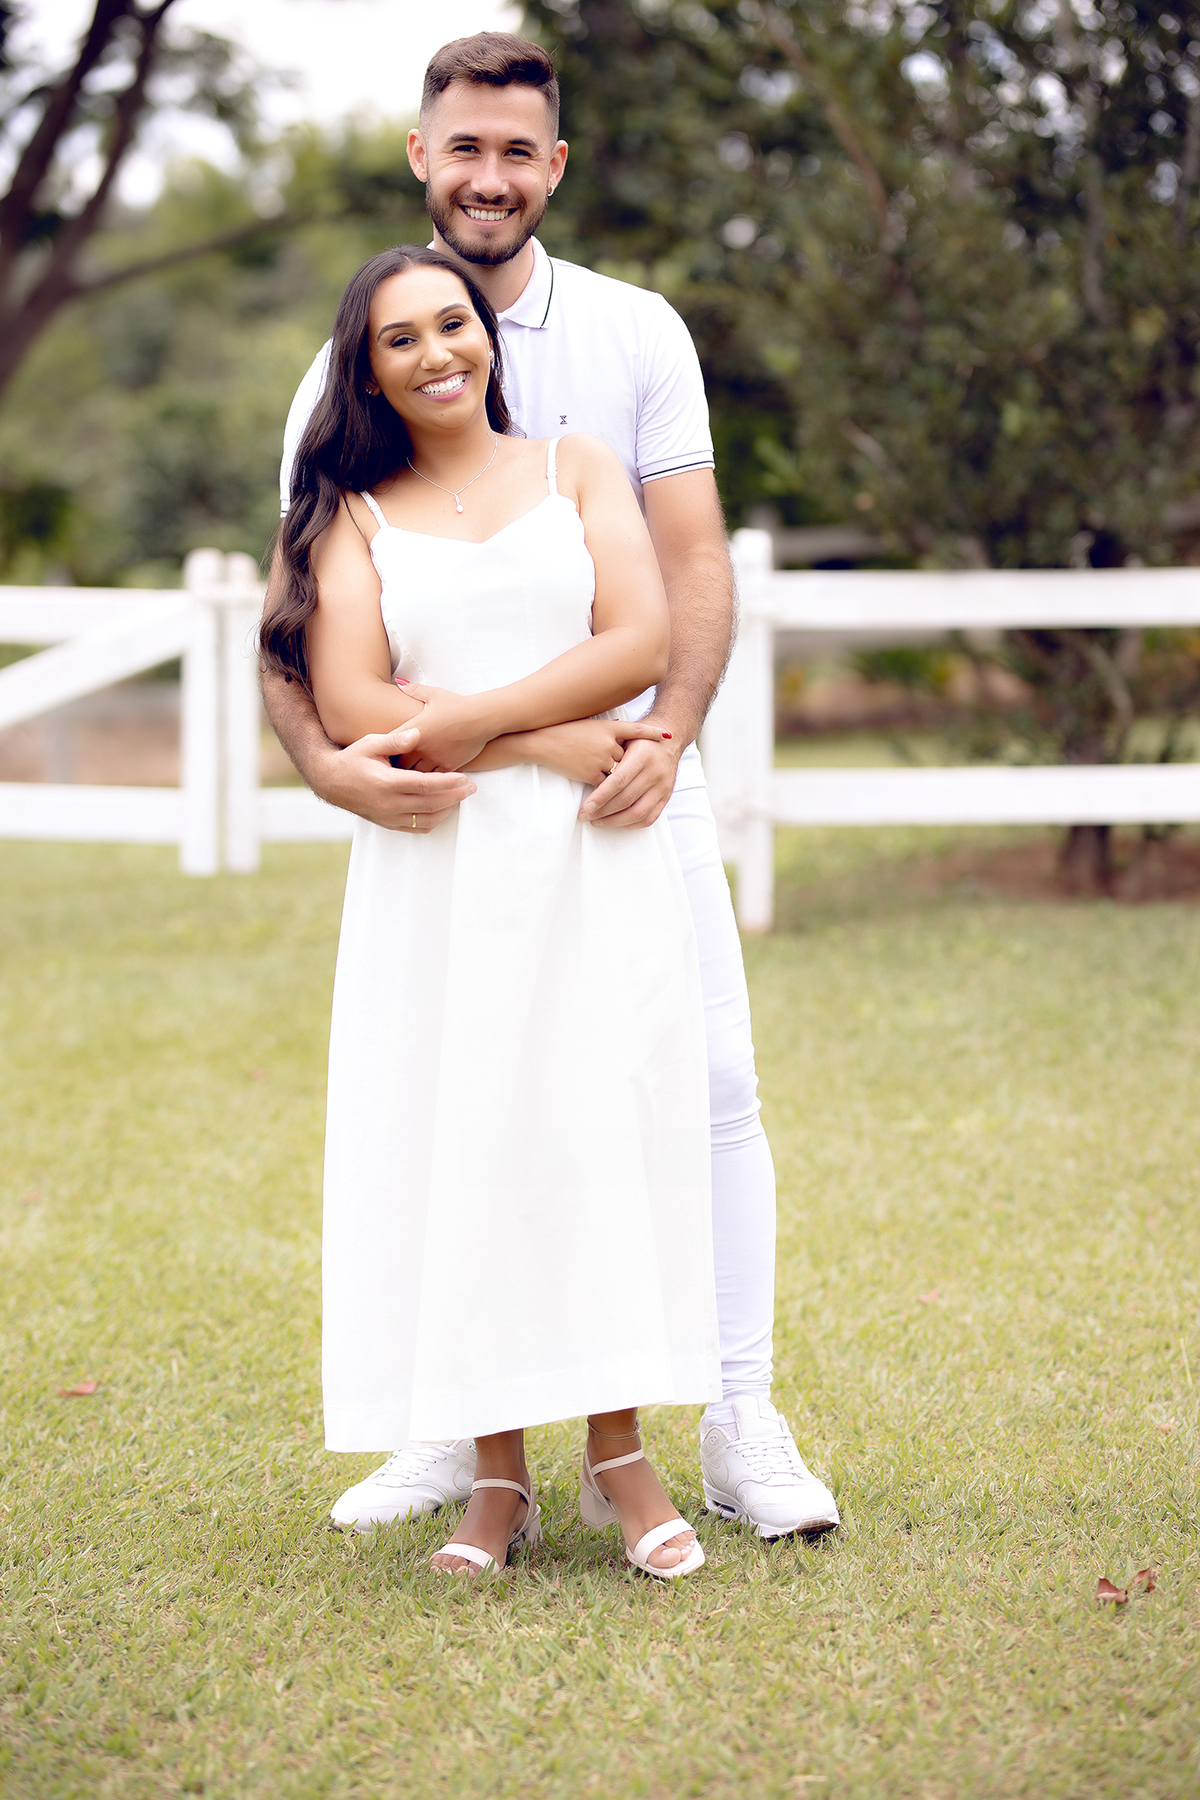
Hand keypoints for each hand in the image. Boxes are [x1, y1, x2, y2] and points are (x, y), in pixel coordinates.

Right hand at [325, 724, 475, 831]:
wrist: (330, 782)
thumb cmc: (352, 759)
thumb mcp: (370, 743)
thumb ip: (395, 740)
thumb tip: (417, 733)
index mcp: (386, 783)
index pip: (425, 785)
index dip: (447, 783)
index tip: (464, 778)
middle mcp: (388, 804)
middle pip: (430, 804)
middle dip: (455, 797)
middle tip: (472, 789)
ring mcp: (387, 816)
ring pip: (425, 820)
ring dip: (446, 811)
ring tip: (460, 798)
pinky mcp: (386, 823)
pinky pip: (415, 828)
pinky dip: (432, 821)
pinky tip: (442, 810)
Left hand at [393, 681, 490, 771]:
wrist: (481, 717)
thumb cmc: (457, 704)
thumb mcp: (434, 694)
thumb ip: (413, 690)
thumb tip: (398, 682)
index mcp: (414, 729)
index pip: (389, 743)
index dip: (384, 748)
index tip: (385, 751)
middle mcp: (421, 746)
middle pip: (399, 763)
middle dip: (397, 765)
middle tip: (395, 767)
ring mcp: (435, 757)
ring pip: (415, 774)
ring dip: (412, 774)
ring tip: (409, 775)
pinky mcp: (448, 766)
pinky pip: (433, 779)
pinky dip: (429, 779)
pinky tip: (428, 779)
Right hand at [533, 718, 671, 786]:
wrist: (541, 741)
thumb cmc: (562, 731)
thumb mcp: (588, 724)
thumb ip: (607, 731)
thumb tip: (622, 734)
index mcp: (608, 727)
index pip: (636, 730)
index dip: (653, 733)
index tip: (668, 735)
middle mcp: (609, 743)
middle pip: (627, 758)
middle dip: (622, 762)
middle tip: (610, 760)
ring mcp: (601, 760)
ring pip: (617, 773)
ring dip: (610, 774)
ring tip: (593, 767)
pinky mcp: (591, 775)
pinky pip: (605, 785)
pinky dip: (601, 786)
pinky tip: (587, 777)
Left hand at [578, 720, 682, 828]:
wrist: (668, 742)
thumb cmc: (640, 741)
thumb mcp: (625, 739)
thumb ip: (611, 757)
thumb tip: (588, 777)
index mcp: (643, 755)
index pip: (619, 781)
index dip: (601, 796)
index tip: (586, 806)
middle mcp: (655, 772)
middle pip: (626, 799)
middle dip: (602, 811)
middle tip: (585, 815)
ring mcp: (663, 787)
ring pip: (637, 813)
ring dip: (614, 821)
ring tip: (597, 821)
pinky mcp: (666, 797)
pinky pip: (649, 818)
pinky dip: (631, 824)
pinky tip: (616, 822)